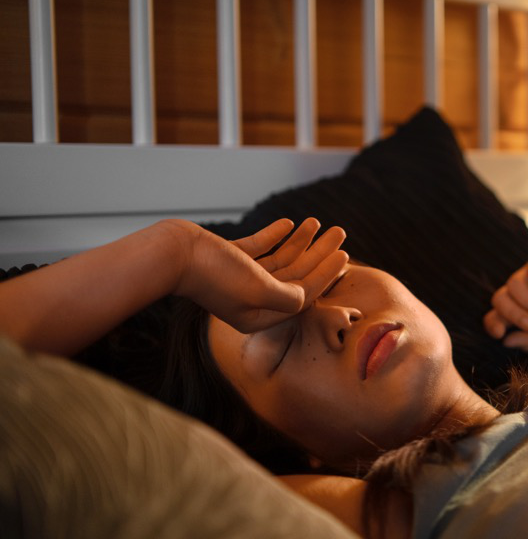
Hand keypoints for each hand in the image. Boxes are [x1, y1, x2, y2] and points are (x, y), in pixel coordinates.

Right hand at [168, 218, 347, 332]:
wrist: (172, 254)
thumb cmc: (215, 274)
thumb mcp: (259, 290)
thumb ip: (288, 297)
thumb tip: (306, 296)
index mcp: (259, 315)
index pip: (302, 294)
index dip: (326, 274)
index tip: (343, 254)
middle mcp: (250, 301)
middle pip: (294, 275)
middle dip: (318, 253)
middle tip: (339, 231)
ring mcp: (238, 279)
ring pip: (279, 260)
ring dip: (300, 241)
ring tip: (316, 222)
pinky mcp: (227, 259)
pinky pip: (259, 249)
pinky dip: (275, 236)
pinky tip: (289, 224)